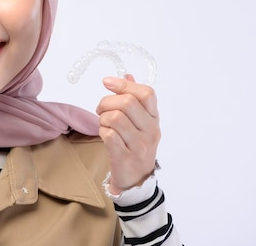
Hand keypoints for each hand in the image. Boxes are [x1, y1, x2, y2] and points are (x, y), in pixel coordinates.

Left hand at [96, 74, 159, 194]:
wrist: (136, 180)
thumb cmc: (135, 146)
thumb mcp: (140, 122)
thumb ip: (135, 99)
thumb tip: (127, 74)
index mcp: (154, 118)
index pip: (146, 93)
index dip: (124, 84)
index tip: (107, 82)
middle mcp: (150, 130)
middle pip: (127, 102)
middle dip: (106, 102)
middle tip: (101, 110)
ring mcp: (140, 145)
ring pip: (115, 118)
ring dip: (103, 118)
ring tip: (103, 124)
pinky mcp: (126, 157)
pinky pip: (109, 135)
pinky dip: (102, 132)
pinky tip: (104, 135)